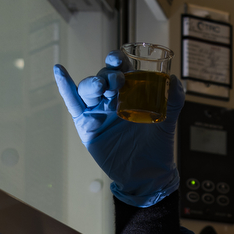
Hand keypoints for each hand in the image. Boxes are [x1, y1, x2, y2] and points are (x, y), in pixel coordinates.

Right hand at [54, 53, 183, 206]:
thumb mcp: (168, 121)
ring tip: (101, 87)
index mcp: (130, 92)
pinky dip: (65, 87)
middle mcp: (112, 98)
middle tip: (117, 80)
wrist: (147, 174)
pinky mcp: (86, 125)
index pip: (121, 69)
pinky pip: (73, 103)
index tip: (119, 59)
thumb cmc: (157, 146)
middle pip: (103, 77)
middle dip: (107, 75)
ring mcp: (98, 111)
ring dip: (92, 83)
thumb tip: (175, 80)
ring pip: (88, 89)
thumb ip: (173, 100)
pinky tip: (59, 70)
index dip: (117, 61)